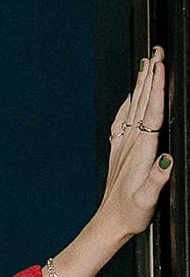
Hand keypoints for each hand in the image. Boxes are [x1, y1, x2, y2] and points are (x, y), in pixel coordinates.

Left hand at [97, 46, 172, 240]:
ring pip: (133, 107)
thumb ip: (157, 179)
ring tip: (146, 63)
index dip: (157, 86)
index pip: (152, 111)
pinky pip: (123, 121)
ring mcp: (123, 147)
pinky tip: (130, 98)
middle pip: (142, 102)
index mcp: (141, 149)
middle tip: (156, 51)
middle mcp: (131, 143)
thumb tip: (168, 160)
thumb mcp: (148, 199)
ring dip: (141, 84)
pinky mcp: (119, 153)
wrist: (109, 225)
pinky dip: (128, 104)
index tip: (160, 65)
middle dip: (150, 75)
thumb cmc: (131, 214)